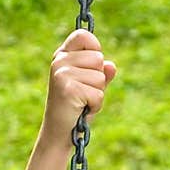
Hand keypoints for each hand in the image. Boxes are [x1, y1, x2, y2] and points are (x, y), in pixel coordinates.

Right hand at [41, 29, 116, 144]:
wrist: (59, 134)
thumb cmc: (75, 110)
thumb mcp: (89, 87)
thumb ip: (101, 74)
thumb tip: (111, 66)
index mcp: (62, 55)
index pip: (84, 35)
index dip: (95, 49)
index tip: (93, 67)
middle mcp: (60, 61)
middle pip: (98, 58)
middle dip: (99, 80)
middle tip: (84, 94)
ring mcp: (62, 74)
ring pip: (100, 77)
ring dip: (97, 94)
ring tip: (82, 103)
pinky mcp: (68, 89)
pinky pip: (98, 93)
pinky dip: (95, 105)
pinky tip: (82, 110)